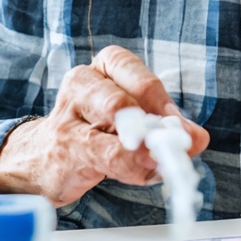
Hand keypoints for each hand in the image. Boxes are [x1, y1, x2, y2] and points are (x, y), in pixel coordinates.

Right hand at [0, 45, 209, 206]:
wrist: (42, 159)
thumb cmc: (97, 130)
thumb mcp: (133, 118)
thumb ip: (165, 124)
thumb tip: (198, 138)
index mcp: (104, 67)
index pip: (130, 69)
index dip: (158, 98)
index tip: (177, 124)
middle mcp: (82, 83)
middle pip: (119, 99)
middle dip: (152, 123)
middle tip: (175, 143)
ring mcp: (67, 116)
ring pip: (109, 127)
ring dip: (142, 147)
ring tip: (162, 160)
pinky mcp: (64, 149)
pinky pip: (102, 155)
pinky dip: (131, 166)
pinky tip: (145, 173)